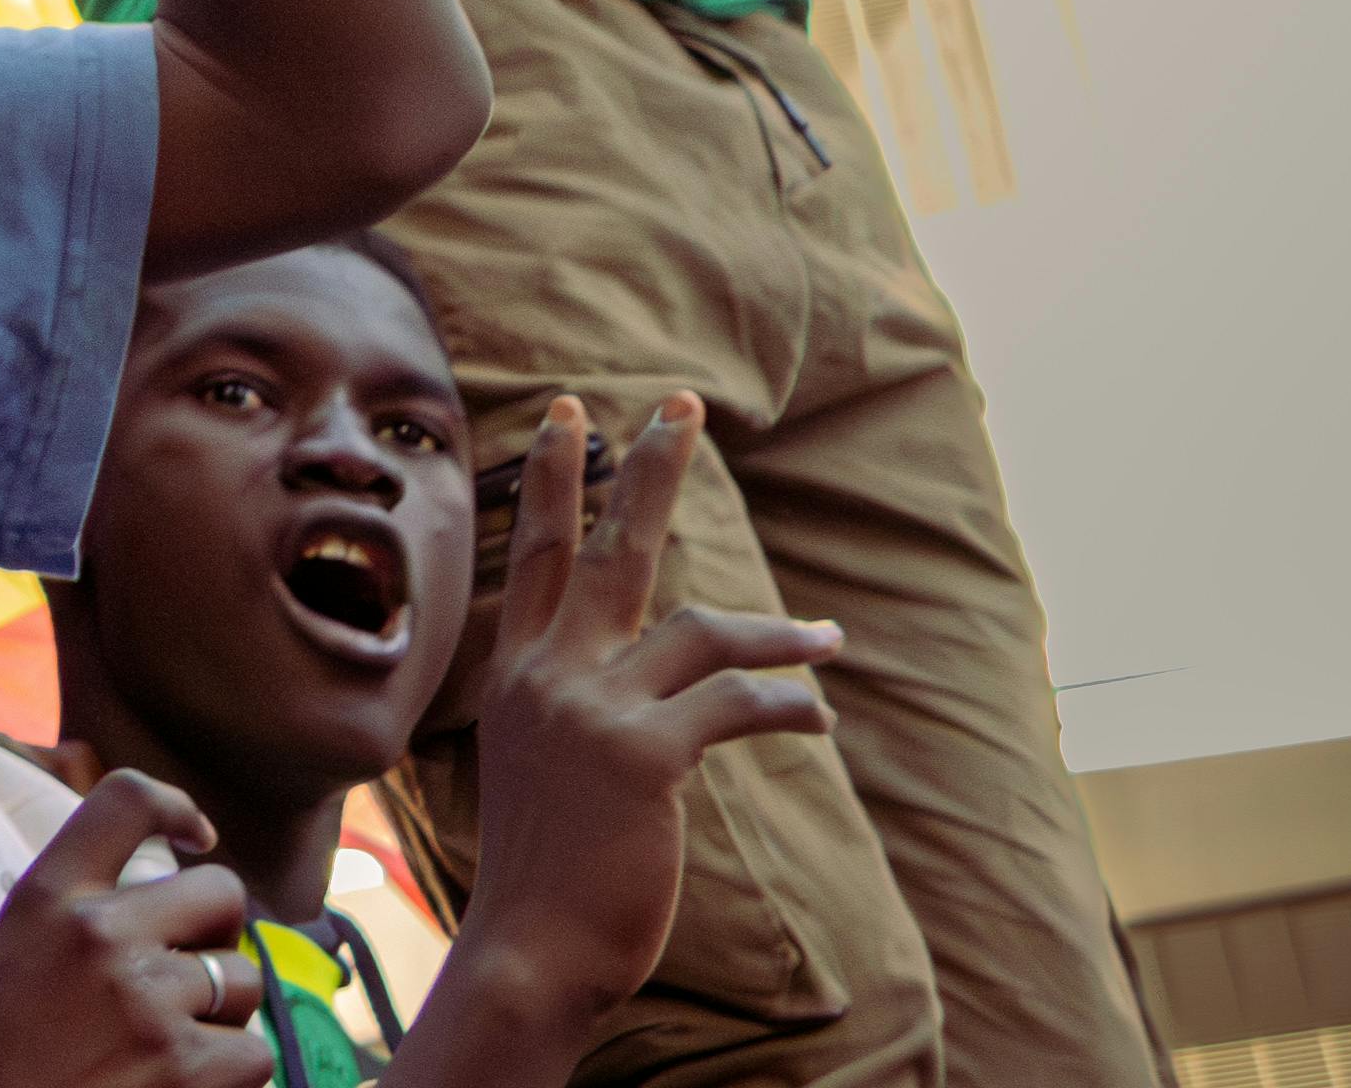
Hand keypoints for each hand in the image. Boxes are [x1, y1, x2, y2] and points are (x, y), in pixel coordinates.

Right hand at [0, 771, 273, 1087]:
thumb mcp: (14, 955)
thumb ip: (81, 920)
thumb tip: (172, 914)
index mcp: (48, 895)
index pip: (126, 800)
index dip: (177, 808)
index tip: (197, 836)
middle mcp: (99, 933)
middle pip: (221, 892)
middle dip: (220, 936)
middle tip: (189, 976)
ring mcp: (146, 1000)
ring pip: (246, 982)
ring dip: (224, 1017)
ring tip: (169, 1047)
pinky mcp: (185, 1067)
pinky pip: (253, 1054)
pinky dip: (229, 1077)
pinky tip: (176, 1086)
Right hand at [442, 393, 839, 1037]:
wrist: (531, 946)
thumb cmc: (544, 870)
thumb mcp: (540, 768)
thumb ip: (569, 711)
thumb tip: (632, 694)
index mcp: (521, 674)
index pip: (538, 554)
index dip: (551, 479)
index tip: (570, 414)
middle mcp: (547, 675)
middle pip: (606, 548)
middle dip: (646, 470)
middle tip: (680, 404)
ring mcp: (591, 709)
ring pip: (700, 627)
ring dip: (777, 629)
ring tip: (830, 635)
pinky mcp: (644, 756)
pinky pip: (737, 705)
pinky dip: (788, 704)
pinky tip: (819, 716)